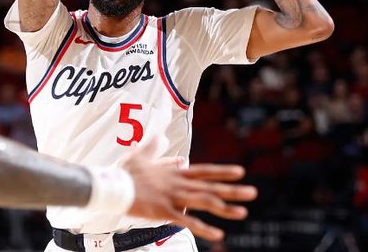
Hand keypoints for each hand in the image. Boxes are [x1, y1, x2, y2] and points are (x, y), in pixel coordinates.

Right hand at [122, 138, 256, 240]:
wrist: (114, 186)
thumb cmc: (127, 172)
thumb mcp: (141, 155)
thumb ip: (153, 146)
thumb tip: (159, 134)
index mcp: (176, 173)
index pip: (205, 171)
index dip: (223, 172)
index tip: (240, 172)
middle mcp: (179, 184)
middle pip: (210, 187)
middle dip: (233, 190)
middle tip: (253, 192)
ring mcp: (173, 197)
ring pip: (204, 202)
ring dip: (225, 208)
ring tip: (243, 213)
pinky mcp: (165, 211)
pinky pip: (187, 220)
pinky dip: (204, 227)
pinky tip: (218, 234)